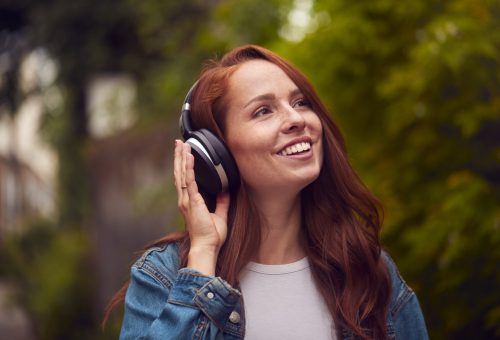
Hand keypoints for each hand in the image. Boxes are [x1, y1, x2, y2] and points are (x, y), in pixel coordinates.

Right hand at [173, 140, 229, 274]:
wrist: (207, 247)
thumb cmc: (211, 236)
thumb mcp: (219, 215)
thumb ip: (222, 202)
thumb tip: (226, 191)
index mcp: (190, 202)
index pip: (184, 180)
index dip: (182, 166)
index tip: (183, 154)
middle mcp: (185, 200)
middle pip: (179, 173)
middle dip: (178, 157)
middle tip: (178, 143)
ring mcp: (186, 200)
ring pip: (181, 174)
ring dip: (181, 158)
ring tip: (181, 145)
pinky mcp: (192, 201)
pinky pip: (189, 180)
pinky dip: (189, 167)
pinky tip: (189, 157)